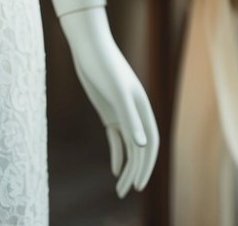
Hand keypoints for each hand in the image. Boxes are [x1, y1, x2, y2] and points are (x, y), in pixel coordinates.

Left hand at [59, 6, 158, 198]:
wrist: (87, 45)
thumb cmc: (103, 64)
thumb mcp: (116, 91)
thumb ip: (130, 117)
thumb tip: (142, 145)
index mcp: (142, 107)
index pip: (150, 143)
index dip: (147, 165)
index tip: (139, 184)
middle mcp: (135, 112)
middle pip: (140, 149)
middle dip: (135, 171)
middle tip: (127, 192)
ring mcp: (121, 112)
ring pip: (128, 146)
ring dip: (126, 167)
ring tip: (120, 190)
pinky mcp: (108, 111)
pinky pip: (116, 138)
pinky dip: (117, 154)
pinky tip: (114, 170)